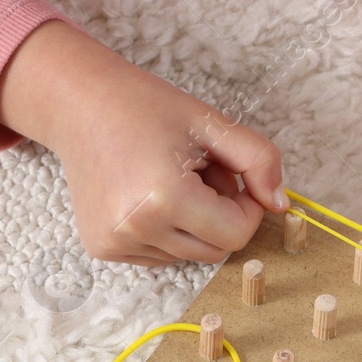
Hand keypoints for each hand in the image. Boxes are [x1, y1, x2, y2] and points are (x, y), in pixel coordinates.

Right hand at [0, 21, 289, 265]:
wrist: (79, 105)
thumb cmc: (147, 108)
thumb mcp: (212, 123)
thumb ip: (260, 161)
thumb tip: (282, 207)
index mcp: (165, 196)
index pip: (236, 235)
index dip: (246, 207)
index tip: (230, 176)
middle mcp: (136, 228)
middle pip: (214, 252)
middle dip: (220, 216)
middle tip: (197, 173)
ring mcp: (115, 243)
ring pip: (187, 256)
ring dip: (192, 224)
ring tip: (168, 180)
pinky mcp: (102, 249)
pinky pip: (159, 256)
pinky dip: (165, 232)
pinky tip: (145, 195)